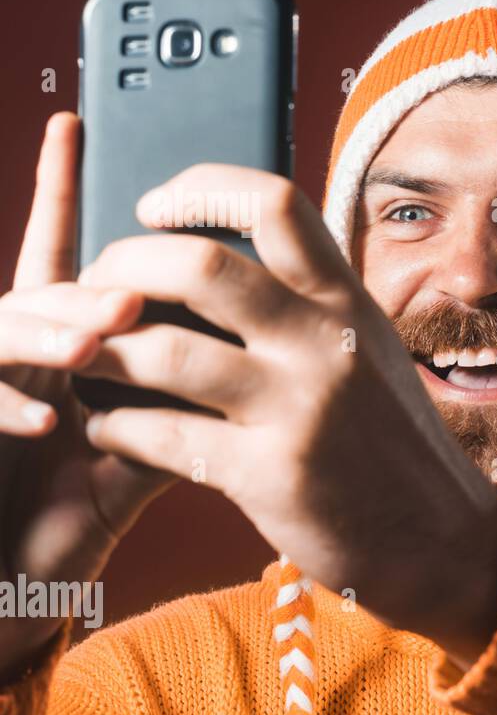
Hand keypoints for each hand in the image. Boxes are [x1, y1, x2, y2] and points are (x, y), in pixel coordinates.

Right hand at [0, 113, 174, 682]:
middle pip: (46, 291)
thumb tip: (253, 371)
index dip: (60, 192)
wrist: (5, 588)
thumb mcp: (135, 466)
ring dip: (51, 332)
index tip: (71, 125)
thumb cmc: (66, 519)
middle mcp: (17, 354)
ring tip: (96, 342)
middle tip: (130, 297)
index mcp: (60, 348)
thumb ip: (183, 415)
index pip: (68, 261)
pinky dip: (12, 405)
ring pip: (6, 330)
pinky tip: (54, 421)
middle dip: (85, 287)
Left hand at [77, 164, 496, 667]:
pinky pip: (159, 435)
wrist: (437, 536)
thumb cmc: (388, 441)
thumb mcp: (370, 351)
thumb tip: (214, 263)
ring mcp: (299, 409)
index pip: (275, 204)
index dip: (201, 188)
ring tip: (85, 360)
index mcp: (349, 303)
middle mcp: (327, 344)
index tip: (155, 207)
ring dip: (100, 352)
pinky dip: (115, 428)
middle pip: (199, 266)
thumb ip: (310, 306)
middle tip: (98, 289)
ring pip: (163, 350)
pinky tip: (110, 429)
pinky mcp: (270, 475)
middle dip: (123, 266)